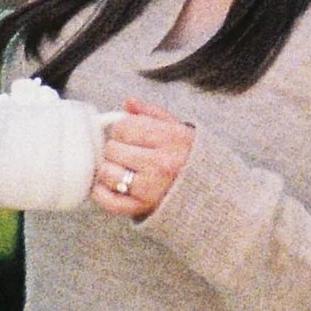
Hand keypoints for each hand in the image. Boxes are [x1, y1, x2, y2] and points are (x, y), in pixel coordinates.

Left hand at [92, 103, 195, 220]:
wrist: (207, 192)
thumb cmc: (188, 157)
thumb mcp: (178, 129)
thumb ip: (152, 113)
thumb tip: (129, 102)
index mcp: (171, 139)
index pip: (124, 127)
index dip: (122, 129)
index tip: (129, 135)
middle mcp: (161, 163)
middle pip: (113, 148)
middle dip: (116, 149)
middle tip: (126, 153)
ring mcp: (151, 188)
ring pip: (107, 173)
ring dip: (110, 170)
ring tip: (122, 169)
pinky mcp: (141, 208)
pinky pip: (107, 200)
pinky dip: (102, 193)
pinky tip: (112, 186)